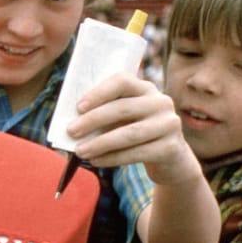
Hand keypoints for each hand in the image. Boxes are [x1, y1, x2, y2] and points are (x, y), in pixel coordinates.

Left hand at [69, 73, 202, 186]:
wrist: (169, 157)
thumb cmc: (135, 132)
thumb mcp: (123, 118)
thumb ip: (104, 114)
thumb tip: (72, 124)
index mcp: (145, 89)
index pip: (122, 82)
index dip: (99, 93)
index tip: (78, 107)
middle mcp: (161, 103)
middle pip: (123, 108)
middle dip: (93, 120)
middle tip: (71, 131)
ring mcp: (169, 124)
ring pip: (129, 133)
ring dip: (100, 143)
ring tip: (80, 151)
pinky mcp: (170, 147)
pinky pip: (137, 153)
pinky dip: (113, 158)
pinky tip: (96, 161)